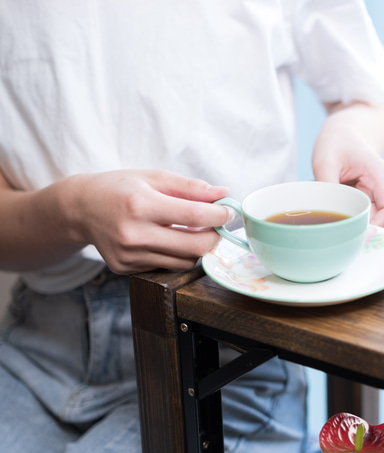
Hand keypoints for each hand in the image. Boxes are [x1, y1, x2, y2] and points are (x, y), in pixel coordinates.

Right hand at [67, 169, 232, 272]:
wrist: (79, 209)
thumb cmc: (119, 188)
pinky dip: (174, 255)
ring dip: (196, 248)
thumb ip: (190, 187)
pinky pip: (166, 267)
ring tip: (189, 231)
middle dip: (214, 237)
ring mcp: (129, 256)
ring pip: (185, 262)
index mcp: (141, 205)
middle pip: (195, 247)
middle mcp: (134, 234)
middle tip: (216, 226)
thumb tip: (223, 194)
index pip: (194, 216)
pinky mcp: (126, 269)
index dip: (219, 215)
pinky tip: (164, 240)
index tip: (229, 211)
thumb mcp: (153, 177)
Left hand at [312, 100, 383, 227]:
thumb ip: (328, 189)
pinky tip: (338, 203)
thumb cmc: (337, 142)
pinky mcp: (372, 201)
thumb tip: (328, 216)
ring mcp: (381, 196)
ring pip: (372, 221)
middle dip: (360, 226)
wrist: (345, 132)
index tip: (353, 229)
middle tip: (334, 218)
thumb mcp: (325, 161)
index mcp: (381, 177)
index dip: (377, 226)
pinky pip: (363, 217)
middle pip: (382, 221)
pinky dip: (350, 216)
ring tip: (335, 203)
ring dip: (353, 220)